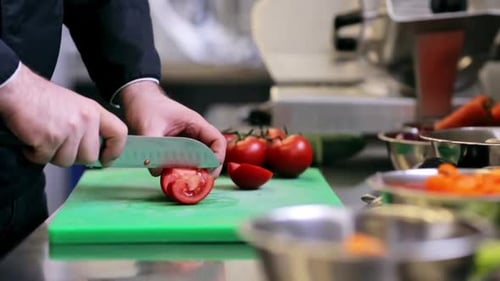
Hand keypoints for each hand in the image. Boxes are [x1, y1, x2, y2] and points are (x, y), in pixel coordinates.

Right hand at [0, 64, 127, 166]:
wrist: (17, 88)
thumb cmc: (42, 97)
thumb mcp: (75, 106)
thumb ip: (88, 126)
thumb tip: (94, 151)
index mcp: (94, 111)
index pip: (119, 133)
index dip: (114, 151)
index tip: (106, 160)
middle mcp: (85, 120)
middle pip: (89, 156)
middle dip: (73, 156)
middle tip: (59, 145)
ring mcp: (68, 130)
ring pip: (67, 161)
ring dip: (52, 155)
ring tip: (44, 138)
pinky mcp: (49, 139)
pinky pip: (45, 159)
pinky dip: (35, 154)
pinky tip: (32, 139)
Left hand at [119, 81, 225, 175]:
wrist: (137, 100)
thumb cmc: (147, 106)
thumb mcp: (149, 127)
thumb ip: (153, 148)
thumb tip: (157, 171)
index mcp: (195, 123)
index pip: (217, 140)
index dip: (218, 157)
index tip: (210, 171)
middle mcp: (195, 132)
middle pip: (211, 152)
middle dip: (209, 168)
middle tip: (201, 182)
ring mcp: (187, 140)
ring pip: (199, 157)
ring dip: (196, 170)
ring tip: (189, 182)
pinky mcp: (177, 147)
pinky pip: (186, 159)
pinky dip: (184, 169)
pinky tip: (175, 176)